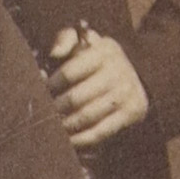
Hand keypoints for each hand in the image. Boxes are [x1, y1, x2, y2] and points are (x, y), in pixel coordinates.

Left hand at [46, 27, 150, 150]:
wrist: (136, 75)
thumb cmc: (96, 60)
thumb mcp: (85, 42)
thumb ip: (66, 39)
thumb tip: (54, 53)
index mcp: (104, 52)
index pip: (69, 72)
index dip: (51, 84)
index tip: (42, 90)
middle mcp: (118, 71)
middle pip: (75, 98)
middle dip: (55, 108)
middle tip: (43, 113)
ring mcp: (126, 93)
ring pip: (86, 116)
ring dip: (65, 125)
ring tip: (52, 126)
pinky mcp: (132, 113)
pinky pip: (100, 132)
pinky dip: (80, 139)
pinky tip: (67, 139)